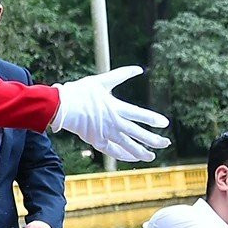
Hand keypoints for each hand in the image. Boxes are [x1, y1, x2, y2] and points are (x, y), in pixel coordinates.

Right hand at [49, 66, 169, 162]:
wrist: (61, 106)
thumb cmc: (80, 91)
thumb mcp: (102, 80)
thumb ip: (122, 75)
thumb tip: (139, 69)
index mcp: (116, 108)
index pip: (140, 115)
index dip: (153, 119)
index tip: (165, 124)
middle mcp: (113, 123)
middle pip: (137, 134)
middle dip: (153, 140)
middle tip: (165, 143)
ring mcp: (105, 134)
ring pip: (127, 146)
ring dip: (141, 152)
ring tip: (151, 156)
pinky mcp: (96, 141)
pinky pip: (112, 151)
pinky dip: (123, 155)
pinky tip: (132, 158)